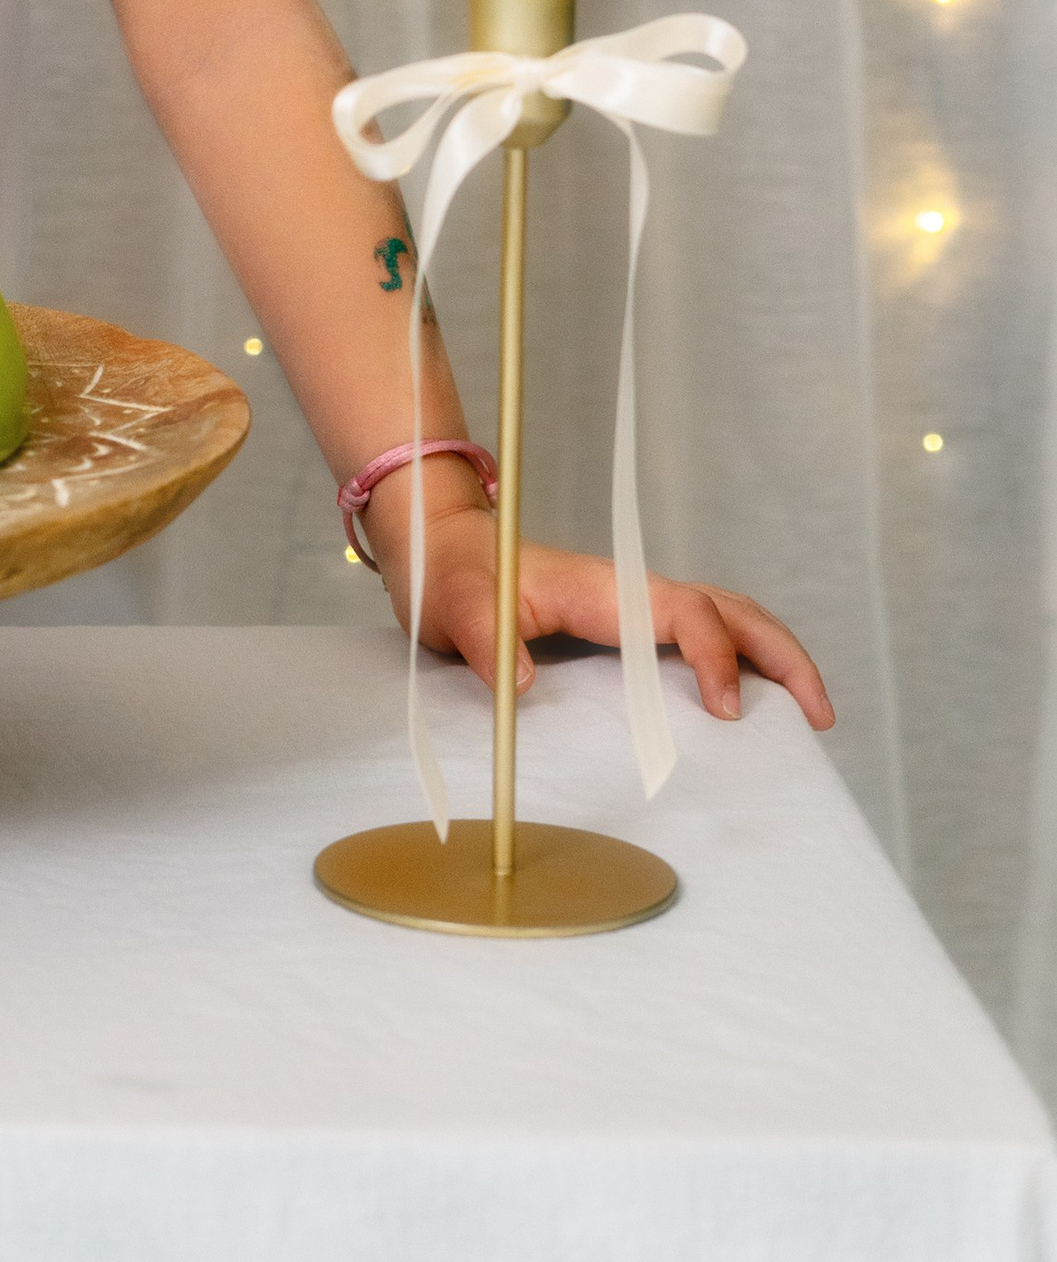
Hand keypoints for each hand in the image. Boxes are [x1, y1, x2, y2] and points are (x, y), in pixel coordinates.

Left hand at [377, 508, 835, 729]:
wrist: (440, 547)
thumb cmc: (451, 576)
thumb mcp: (455, 607)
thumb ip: (485, 641)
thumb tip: (523, 686)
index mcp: (603, 586)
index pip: (684, 613)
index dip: (714, 657)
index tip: (726, 711)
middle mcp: (631, 590)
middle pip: (730, 609)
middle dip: (782, 655)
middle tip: (821, 714)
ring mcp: (635, 603)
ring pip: (727, 616)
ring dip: (774, 654)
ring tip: (811, 709)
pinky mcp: (628, 621)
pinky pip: (702, 632)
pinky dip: (743, 657)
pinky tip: (754, 695)